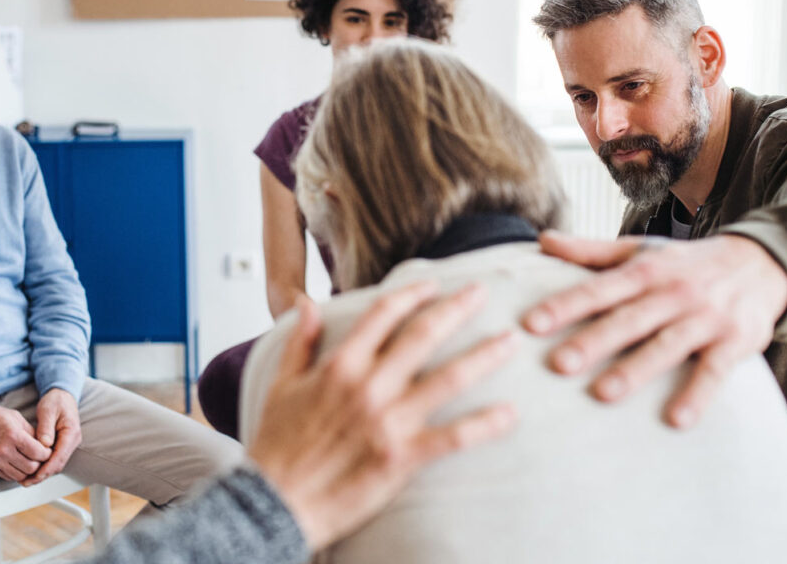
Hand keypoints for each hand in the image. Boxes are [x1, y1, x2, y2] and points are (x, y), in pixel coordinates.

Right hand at [0, 403, 51, 481]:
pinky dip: (17, 473)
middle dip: (39, 463)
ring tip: (30, 461)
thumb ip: (32, 433)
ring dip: (28, 470)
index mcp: (13, 435)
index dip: (46, 454)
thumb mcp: (17, 418)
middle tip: (40, 457)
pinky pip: (9, 476)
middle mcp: (3, 450)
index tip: (47, 451)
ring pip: (20, 476)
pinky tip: (18, 464)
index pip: (37, 453)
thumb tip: (45, 445)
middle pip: (31, 467)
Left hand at [22, 388, 81, 485]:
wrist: (62, 395)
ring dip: (42, 473)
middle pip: (58, 464)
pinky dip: (43, 467)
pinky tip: (31, 470)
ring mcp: (68, 444)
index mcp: (71, 432)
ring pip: (56, 464)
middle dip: (42, 475)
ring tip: (26, 479)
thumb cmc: (55, 401)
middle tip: (26, 482)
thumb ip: (45, 428)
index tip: (34, 476)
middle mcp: (72, 440)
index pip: (59, 456)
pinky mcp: (62, 445)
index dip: (46, 469)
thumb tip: (44, 445)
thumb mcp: (47, 411)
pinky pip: (54, 459)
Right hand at [250, 281, 518, 550]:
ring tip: (510, 341)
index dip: (412, 294)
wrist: (275, 502)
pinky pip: (454, 436)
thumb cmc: (276, 447)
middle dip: (458, 308)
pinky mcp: (402, 457)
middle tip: (483, 291)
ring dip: (484, 356)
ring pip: (448, 379)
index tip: (434, 284)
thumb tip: (307, 302)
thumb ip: (300, 342)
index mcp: (339, 365)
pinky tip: (511, 412)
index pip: (383, 314)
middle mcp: (368, 386)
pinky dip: (485, 424)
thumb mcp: (281, 385)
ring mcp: (388, 421)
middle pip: (424, 335)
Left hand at [523, 230, 786, 427]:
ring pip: (667, 345)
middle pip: (629, 319)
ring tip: (603, 394)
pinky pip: (715, 371)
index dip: (566, 305)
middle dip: (593, 341)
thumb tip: (541, 240)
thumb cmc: (686, 264)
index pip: (600, 289)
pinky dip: (698, 395)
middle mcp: (674, 292)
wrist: (763, 262)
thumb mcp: (641, 251)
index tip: (531, 324)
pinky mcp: (736, 341)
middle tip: (558, 364)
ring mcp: (706, 317)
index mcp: (646, 271)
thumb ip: (590, 252)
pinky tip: (677, 420)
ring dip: (636, 369)